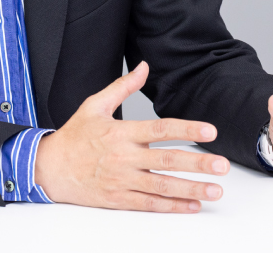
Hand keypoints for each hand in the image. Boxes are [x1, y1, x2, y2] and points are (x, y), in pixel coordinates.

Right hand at [34, 62, 229, 212]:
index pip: (160, 129)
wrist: (50, 168)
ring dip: (192, 189)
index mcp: (121, 132)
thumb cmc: (74, 135)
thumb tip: (144, 67)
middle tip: (223, 165)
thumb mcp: (94, 104)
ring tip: (215, 191)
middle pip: (167, 161)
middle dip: (198, 164)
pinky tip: (191, 205)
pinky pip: (149, 204)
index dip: (187, 129)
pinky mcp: (118, 199)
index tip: (210, 131)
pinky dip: (172, 206)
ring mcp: (122, 181)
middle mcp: (124, 157)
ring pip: (162, 187)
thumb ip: (122, 87)